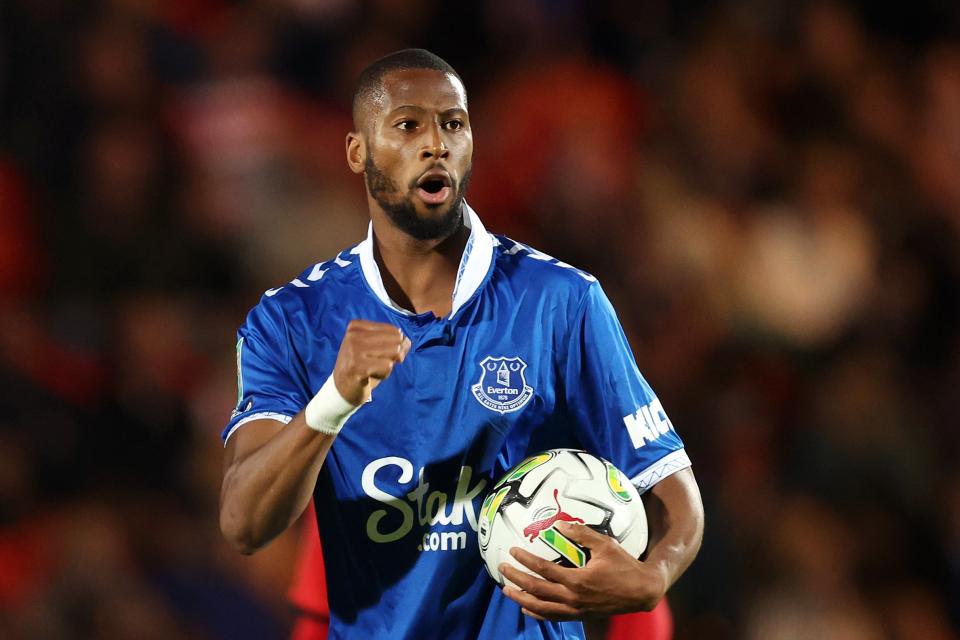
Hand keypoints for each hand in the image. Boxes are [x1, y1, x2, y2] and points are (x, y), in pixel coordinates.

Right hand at [332, 320, 410, 404]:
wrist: (341, 389)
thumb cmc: (361, 366)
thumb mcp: (375, 350)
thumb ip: (394, 343)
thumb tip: (407, 341)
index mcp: (356, 327)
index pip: (393, 330)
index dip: (395, 345)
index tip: (380, 354)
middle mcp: (353, 335)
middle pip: (396, 340)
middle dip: (395, 355)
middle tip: (380, 364)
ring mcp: (354, 350)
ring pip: (394, 352)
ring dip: (389, 365)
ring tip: (374, 369)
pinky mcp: (358, 367)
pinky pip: (387, 367)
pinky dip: (384, 374)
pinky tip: (371, 376)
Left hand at [499, 522, 666, 620]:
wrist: (641, 592)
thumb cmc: (624, 565)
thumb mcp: (605, 545)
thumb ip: (582, 534)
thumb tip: (560, 523)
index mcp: (577, 580)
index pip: (543, 569)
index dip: (525, 560)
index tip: (512, 551)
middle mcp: (572, 598)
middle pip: (536, 590)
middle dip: (516, 579)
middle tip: (501, 569)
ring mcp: (575, 610)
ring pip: (541, 607)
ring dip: (521, 599)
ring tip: (506, 590)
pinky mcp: (579, 615)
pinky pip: (553, 617)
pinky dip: (537, 613)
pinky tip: (527, 609)